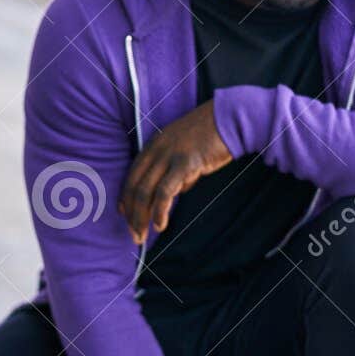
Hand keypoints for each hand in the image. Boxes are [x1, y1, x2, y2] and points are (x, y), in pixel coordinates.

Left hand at [119, 101, 233, 241]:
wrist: (229, 118)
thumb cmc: (211, 136)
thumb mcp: (183, 150)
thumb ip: (174, 170)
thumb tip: (172, 194)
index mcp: (153, 145)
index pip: (131, 176)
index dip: (125, 198)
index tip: (125, 216)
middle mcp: (156, 150)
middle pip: (135, 187)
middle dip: (131, 215)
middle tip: (134, 235)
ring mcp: (169, 157)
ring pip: (145, 192)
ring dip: (141, 218)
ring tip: (141, 236)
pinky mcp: (184, 164)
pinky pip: (165, 192)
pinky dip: (159, 211)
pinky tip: (160, 225)